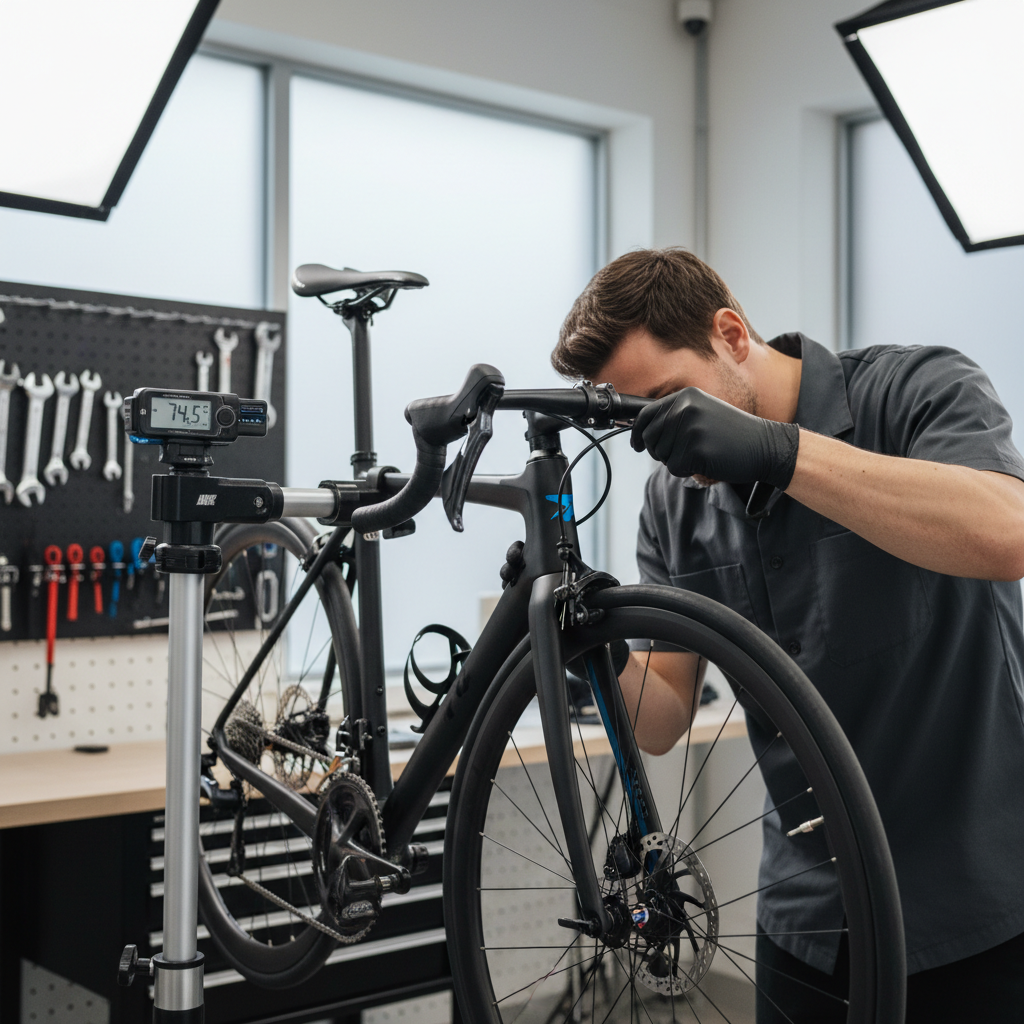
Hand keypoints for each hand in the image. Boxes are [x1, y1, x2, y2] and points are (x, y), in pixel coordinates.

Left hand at [631, 387, 799, 487]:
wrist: (765, 445)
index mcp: (685, 397)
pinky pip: (675, 468)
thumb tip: (643, 432)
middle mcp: (684, 408)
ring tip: (702, 453)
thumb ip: (676, 417)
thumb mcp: (703, 413)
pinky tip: (707, 462)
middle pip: (650, 439)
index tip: (635, 445)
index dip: (637, 433)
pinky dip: (688, 471)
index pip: (646, 415)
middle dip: (661, 452)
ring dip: (678, 462)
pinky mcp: (696, 449)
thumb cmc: (733, 434)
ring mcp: (690, 428)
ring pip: (662, 456)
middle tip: (685, 454)